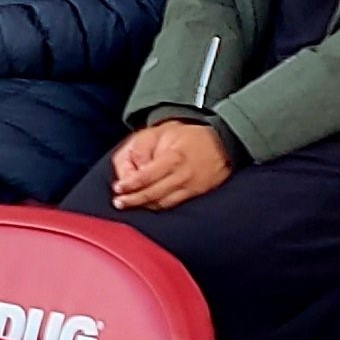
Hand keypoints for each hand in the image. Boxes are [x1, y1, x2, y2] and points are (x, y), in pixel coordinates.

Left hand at [108, 120, 235, 210]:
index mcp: (173, 158)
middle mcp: (183, 176)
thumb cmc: (186, 136)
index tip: (118, 188)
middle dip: (133, 200)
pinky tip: (147, 205)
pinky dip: (157, 206)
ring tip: (128, 205)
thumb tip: (134, 170)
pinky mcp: (196, 194)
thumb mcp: (161, 132)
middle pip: (153, 194)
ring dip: (144, 206)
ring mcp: (191, 187)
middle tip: (118, 203)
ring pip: (162, 203)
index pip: (147, 176)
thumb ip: (143, 149)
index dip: (130, 185)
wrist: (221, 142)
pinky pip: (173, 204)